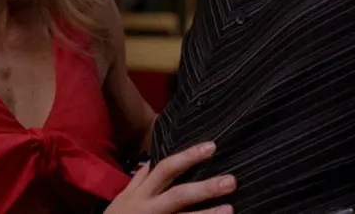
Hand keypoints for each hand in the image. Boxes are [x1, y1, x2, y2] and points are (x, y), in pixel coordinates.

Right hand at [105, 142, 235, 213]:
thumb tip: (151, 161)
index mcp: (139, 195)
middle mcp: (147, 209)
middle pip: (178, 195)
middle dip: (204, 188)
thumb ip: (139, 181)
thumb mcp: (123, 199)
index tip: (212, 147)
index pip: (165, 170)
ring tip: (230, 209)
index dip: (188, 157)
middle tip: (231, 181)